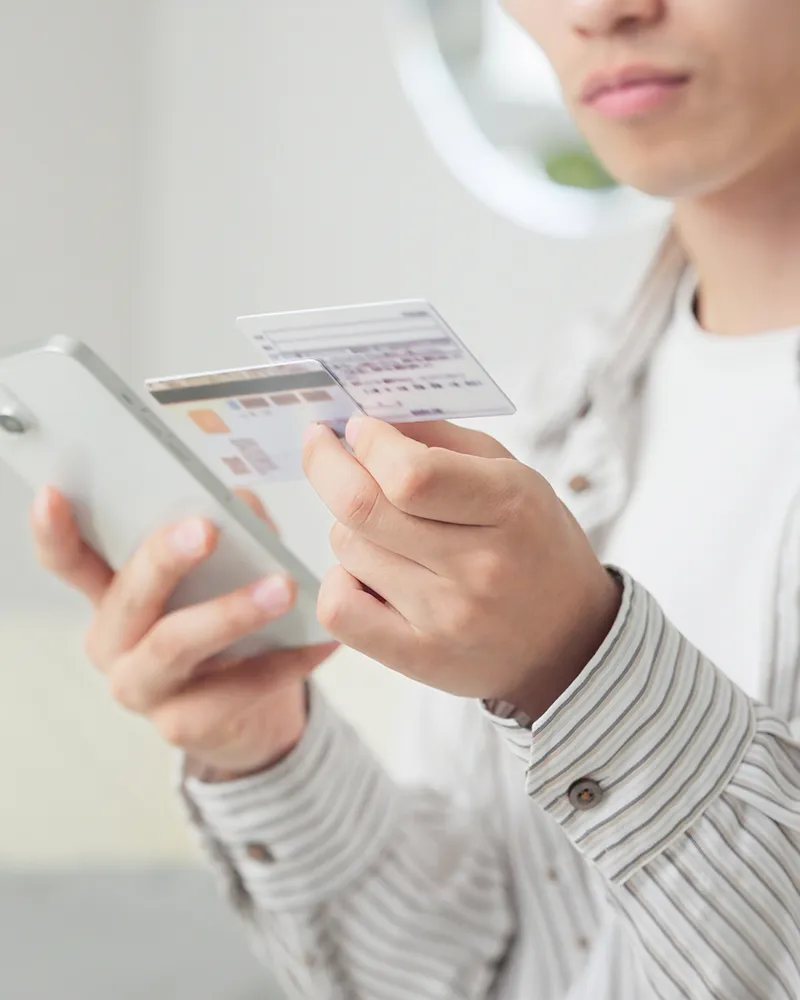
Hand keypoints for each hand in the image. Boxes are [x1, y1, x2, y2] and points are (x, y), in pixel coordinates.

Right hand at [30, 488, 337, 779]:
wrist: (245, 715)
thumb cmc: (226, 628)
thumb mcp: (220, 577)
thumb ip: (228, 535)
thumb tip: (240, 500)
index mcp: (111, 596)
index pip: (69, 562)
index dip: (55, 531)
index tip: (53, 494)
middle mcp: (113, 643)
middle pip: (129, 598)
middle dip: (164, 560)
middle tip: (206, 529)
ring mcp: (142, 688)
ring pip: (176, 645)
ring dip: (232, 612)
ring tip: (285, 588)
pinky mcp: (181, 726)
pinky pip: (235, 689)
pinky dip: (285, 662)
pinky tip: (322, 640)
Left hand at [303, 417, 619, 718]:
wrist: (568, 641)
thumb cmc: (533, 545)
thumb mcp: (513, 475)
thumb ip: (442, 440)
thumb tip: (367, 420)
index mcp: (511, 506)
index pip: (411, 474)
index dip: (369, 443)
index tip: (358, 428)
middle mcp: (481, 565)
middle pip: (363, 508)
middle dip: (328, 466)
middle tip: (324, 448)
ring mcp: (448, 617)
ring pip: (348, 550)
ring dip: (349, 526)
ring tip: (382, 528)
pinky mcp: (420, 657)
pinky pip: (339, 609)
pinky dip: (339, 581)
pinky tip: (365, 574)